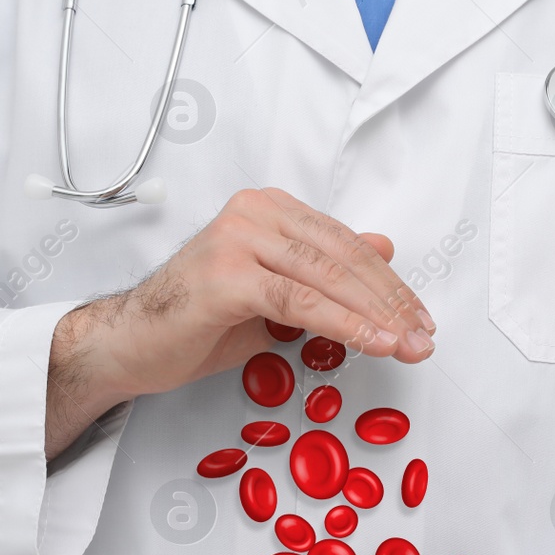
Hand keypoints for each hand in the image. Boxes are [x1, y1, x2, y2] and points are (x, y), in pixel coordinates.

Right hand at [45, 188, 434, 455]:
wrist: (130, 345)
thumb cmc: (196, 323)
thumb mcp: (276, 293)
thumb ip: (324, 269)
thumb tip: (384, 246)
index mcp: (268, 209)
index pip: (345, 244)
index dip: (389, 283)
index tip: (420, 318)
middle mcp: (254, 213)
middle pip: (343, 258)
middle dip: (391, 303)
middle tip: (423, 337)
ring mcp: (238, 239)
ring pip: (328, 278)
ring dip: (377, 316)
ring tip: (407, 345)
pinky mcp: (228, 276)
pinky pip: (301, 301)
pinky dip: (344, 325)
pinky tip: (372, 344)